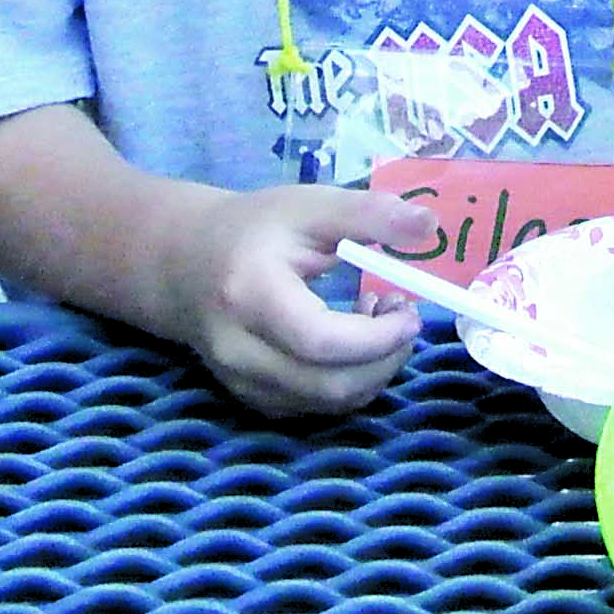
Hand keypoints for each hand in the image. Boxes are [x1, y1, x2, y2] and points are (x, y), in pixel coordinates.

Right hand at [161, 184, 430, 416]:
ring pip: (328, 403)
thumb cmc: (253, 229)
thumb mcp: (310, 206)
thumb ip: (369, 214)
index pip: (320, 341)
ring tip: (378, 320)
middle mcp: (239, 350)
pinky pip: (316, 407)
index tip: (407, 308)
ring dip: (372, 370)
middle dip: (385, 358)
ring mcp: (242, 382)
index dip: (377, 337)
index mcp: (250, 295)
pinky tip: (351, 342)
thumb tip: (429, 226)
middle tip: (402, 313)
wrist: (184, 263)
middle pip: (329, 386)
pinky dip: (350, 382)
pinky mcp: (252, 398)